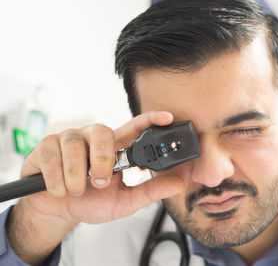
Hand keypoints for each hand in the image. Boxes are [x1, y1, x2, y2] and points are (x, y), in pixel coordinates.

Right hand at [17, 111, 184, 224]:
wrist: (57, 212)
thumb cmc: (91, 202)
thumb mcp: (123, 201)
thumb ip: (150, 191)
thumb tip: (180, 183)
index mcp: (114, 148)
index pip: (134, 127)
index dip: (151, 119)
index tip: (167, 117)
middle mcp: (93, 138)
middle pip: (103, 132)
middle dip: (101, 160)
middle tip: (100, 183)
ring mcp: (68, 139)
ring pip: (74, 146)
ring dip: (76, 176)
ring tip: (77, 190)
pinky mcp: (45, 146)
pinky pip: (51, 157)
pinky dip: (56, 181)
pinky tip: (59, 189)